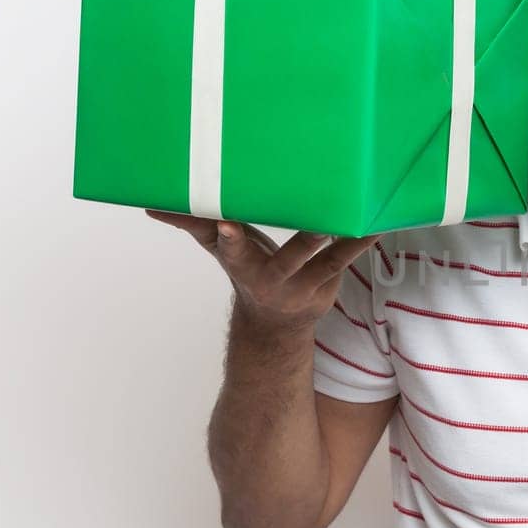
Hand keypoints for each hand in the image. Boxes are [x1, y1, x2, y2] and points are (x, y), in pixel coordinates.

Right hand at [144, 210, 380, 332]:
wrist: (276, 323)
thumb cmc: (248, 270)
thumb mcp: (220, 249)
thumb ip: (192, 224)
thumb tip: (151, 204)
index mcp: (242, 266)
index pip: (232, 252)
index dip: (229, 240)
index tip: (225, 225)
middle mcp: (273, 279)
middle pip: (282, 261)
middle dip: (299, 245)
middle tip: (315, 228)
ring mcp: (304, 284)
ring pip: (324, 261)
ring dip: (340, 242)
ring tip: (354, 219)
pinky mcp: (328, 283)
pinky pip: (346, 261)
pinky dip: (360, 242)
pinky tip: (376, 223)